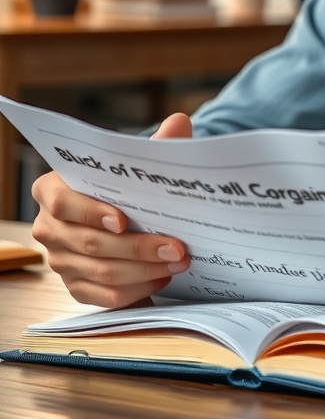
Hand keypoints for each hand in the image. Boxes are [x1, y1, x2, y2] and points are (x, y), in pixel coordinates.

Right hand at [31, 112, 193, 307]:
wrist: (123, 209)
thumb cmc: (126, 183)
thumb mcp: (137, 161)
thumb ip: (157, 143)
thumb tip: (180, 122)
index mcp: (53, 190)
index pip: (64, 203)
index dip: (92, 213)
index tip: (124, 220)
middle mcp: (50, 228)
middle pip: (90, 243)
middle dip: (138, 247)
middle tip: (176, 247)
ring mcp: (61, 261)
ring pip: (101, 272)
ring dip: (144, 270)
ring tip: (179, 262)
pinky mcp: (76, 287)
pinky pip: (104, 297)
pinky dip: (136, 290)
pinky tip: (163, 279)